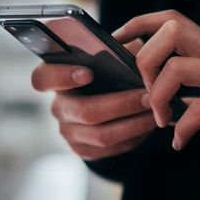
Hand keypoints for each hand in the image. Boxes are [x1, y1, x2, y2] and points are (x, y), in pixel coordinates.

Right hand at [31, 40, 156, 159]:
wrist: (109, 100)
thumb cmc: (109, 71)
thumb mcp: (111, 55)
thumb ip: (116, 50)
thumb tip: (132, 51)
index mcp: (56, 78)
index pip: (43, 78)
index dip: (62, 77)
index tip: (88, 72)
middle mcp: (58, 106)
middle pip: (84, 111)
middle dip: (121, 104)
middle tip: (148, 97)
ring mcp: (69, 131)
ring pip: (101, 135)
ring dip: (134, 123)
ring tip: (156, 112)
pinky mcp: (83, 149)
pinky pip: (111, 149)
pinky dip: (134, 137)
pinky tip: (148, 124)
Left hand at [113, 10, 199, 149]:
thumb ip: (191, 89)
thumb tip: (157, 98)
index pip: (170, 19)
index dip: (138, 24)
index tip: (117, 41)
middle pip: (170, 32)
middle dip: (145, 61)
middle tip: (146, 93)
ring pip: (178, 68)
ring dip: (159, 97)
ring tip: (162, 120)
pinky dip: (184, 128)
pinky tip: (180, 142)